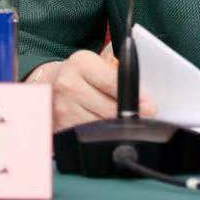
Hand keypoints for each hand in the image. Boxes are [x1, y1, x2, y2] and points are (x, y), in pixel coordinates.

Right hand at [35, 45, 157, 131]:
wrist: (49, 84)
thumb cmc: (82, 74)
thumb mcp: (96, 64)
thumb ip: (117, 72)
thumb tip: (144, 94)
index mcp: (81, 63)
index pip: (114, 82)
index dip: (135, 96)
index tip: (150, 106)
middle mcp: (68, 84)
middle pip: (109, 109)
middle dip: (130, 116)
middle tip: (145, 119)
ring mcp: (62, 108)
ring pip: (101, 126)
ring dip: (117, 128)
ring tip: (127, 126)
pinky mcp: (60, 127)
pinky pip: (89, 136)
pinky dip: (101, 136)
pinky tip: (108, 133)